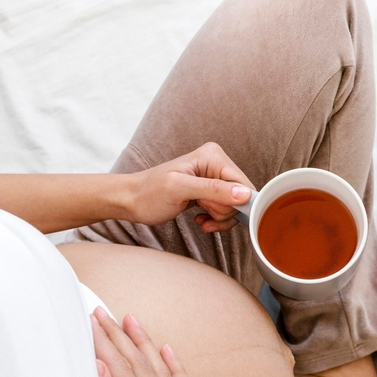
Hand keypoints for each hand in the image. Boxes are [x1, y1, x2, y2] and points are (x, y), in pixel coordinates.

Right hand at [91, 308, 194, 376]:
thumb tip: (99, 367)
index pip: (119, 367)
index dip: (100, 341)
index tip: (85, 317)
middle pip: (140, 364)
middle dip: (119, 336)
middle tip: (100, 311)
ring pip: (163, 373)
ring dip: (146, 345)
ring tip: (131, 320)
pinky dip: (175, 369)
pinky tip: (168, 354)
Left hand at [125, 142, 253, 232]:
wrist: (131, 201)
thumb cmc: (149, 193)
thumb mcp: (179, 190)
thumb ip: (213, 190)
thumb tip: (244, 194)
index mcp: (213, 156)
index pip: (243, 184)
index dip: (232, 204)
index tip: (209, 208)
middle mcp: (217, 163)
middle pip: (241, 196)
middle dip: (223, 211)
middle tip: (201, 209)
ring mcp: (214, 177)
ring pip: (234, 206)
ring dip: (218, 218)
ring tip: (199, 216)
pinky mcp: (210, 191)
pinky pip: (226, 210)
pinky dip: (215, 219)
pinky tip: (200, 218)